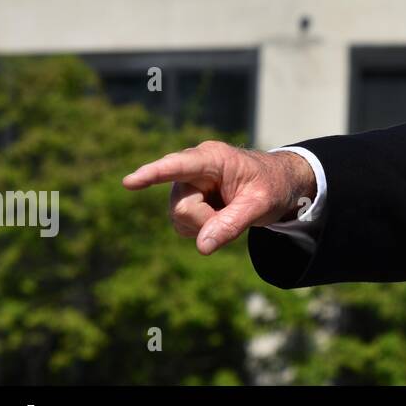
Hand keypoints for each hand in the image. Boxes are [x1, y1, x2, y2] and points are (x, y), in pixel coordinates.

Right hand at [123, 141, 317, 254]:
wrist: (275, 186)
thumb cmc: (271, 186)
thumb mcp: (261, 205)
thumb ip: (232, 224)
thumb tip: (202, 246)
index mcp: (213, 158)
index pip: (178, 166)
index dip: (153, 174)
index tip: (129, 182)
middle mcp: (192, 168)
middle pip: (183, 207)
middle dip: (207, 221)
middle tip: (235, 213)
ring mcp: (185, 185)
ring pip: (179, 219)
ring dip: (205, 225)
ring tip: (229, 210)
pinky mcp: (184, 200)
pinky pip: (181, 225)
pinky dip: (201, 229)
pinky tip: (219, 216)